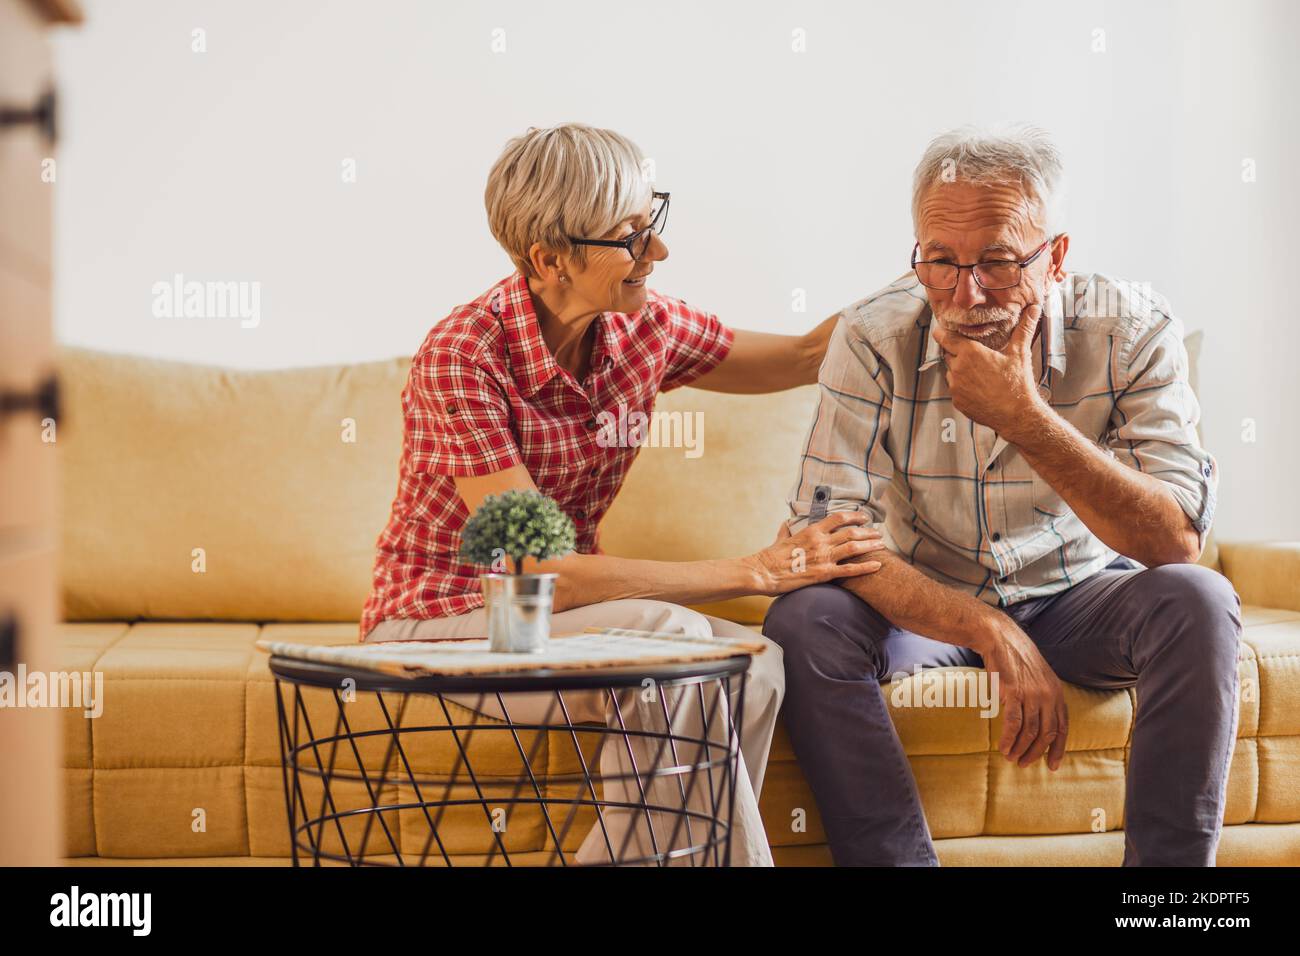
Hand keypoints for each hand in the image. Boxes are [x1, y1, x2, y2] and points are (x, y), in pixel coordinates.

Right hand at [746, 512, 887, 595]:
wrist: (763, 572)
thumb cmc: (770, 556)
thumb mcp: (780, 539)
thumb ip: (786, 531)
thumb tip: (786, 524)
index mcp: (811, 530)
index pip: (838, 518)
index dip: (854, 516)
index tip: (864, 517)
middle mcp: (821, 541)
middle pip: (851, 532)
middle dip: (867, 532)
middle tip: (877, 533)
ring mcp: (823, 557)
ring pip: (854, 548)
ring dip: (870, 545)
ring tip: (881, 545)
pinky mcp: (824, 573)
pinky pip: (850, 570)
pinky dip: (866, 567)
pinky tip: (878, 565)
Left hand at [931, 302, 1046, 438]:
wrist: (1017, 416)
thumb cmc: (1017, 384)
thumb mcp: (1020, 353)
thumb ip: (1024, 328)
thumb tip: (1034, 309)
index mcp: (970, 353)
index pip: (945, 337)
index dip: (943, 332)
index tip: (942, 330)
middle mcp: (958, 368)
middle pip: (949, 354)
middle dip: (958, 352)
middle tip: (974, 354)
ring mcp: (955, 386)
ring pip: (951, 371)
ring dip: (960, 369)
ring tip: (980, 373)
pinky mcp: (957, 401)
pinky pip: (955, 388)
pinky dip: (963, 386)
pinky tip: (979, 387)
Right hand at [975, 620, 1068, 770]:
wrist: (999, 637)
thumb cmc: (1015, 657)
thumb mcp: (1038, 676)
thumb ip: (1042, 696)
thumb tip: (1038, 721)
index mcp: (1057, 692)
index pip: (1063, 727)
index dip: (1059, 749)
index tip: (1052, 765)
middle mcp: (1048, 695)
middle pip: (1047, 733)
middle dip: (1036, 753)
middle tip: (1024, 764)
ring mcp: (1032, 694)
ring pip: (1030, 731)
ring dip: (1020, 749)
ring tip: (1011, 758)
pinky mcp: (1013, 693)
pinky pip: (1013, 724)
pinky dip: (1009, 739)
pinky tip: (1003, 747)